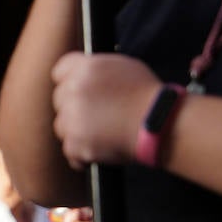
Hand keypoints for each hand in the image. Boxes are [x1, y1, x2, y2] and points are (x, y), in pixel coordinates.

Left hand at [51, 52, 160, 167]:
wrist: (162, 124)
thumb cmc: (149, 96)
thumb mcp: (124, 67)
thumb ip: (95, 68)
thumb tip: (79, 72)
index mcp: (86, 68)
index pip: (59, 72)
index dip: (69, 82)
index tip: (78, 92)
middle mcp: (74, 89)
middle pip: (59, 100)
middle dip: (73, 108)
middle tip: (97, 116)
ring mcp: (72, 117)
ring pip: (61, 125)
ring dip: (76, 131)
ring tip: (101, 134)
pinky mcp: (75, 142)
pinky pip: (69, 150)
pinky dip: (81, 154)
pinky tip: (98, 150)